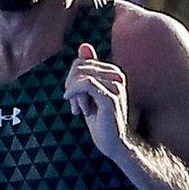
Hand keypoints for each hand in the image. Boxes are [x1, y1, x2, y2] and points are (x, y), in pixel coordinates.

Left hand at [63, 43, 129, 159]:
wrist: (113, 143)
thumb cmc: (100, 120)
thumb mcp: (88, 93)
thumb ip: (86, 71)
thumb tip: (84, 45)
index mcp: (113, 73)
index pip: (82, 62)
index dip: (72, 79)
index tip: (72, 97)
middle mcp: (117, 76)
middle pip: (80, 66)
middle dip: (71, 84)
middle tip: (73, 105)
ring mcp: (115, 86)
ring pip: (81, 74)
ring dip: (73, 92)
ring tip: (78, 109)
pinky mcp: (110, 97)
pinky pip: (85, 84)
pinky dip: (75, 93)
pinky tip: (73, 106)